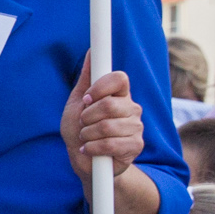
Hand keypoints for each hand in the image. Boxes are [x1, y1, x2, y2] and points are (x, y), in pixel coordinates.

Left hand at [61, 57, 144, 182]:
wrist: (84, 162)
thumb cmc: (80, 130)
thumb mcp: (77, 103)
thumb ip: (86, 79)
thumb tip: (91, 51)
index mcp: (119, 94)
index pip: (119, 78)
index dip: (100, 87)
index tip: (86, 99)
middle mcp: (132, 108)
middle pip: (110, 104)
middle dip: (87, 117)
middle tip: (83, 124)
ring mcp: (136, 127)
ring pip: (108, 125)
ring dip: (87, 134)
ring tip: (86, 138)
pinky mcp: (136, 145)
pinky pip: (111, 143)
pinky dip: (92, 148)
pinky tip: (89, 149)